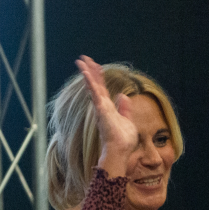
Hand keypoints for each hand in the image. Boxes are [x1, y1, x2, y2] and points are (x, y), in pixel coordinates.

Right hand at [75, 55, 137, 172]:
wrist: (120, 150)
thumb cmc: (123, 140)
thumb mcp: (127, 120)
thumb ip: (125, 108)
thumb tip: (123, 96)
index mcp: (108, 108)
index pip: (102, 89)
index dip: (99, 77)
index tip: (95, 66)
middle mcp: (102, 106)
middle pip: (95, 84)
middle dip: (90, 71)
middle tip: (83, 58)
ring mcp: (100, 107)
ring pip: (93, 86)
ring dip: (87, 72)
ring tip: (81, 60)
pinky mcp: (101, 109)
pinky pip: (95, 92)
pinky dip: (90, 82)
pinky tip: (85, 72)